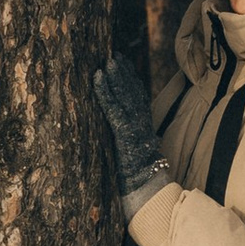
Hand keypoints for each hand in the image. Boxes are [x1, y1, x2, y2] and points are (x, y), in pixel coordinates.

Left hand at [95, 57, 169, 208]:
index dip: (131, 79)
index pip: (138, 96)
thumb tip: (121, 128)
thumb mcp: (135, 150)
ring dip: (115, 77)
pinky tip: (98, 80)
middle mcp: (141, 122)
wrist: (147, 188)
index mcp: (144, 124)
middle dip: (123, 73)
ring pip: (124, 96)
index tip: (122, 63)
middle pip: (133, 91)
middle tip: (113, 57)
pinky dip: (105, 92)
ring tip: (107, 62)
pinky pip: (113, 108)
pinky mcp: (123, 133)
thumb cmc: (138, 174)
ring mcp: (133, 127)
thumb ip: (130, 136)